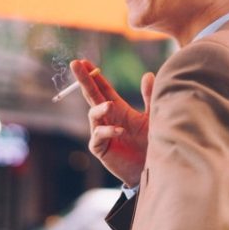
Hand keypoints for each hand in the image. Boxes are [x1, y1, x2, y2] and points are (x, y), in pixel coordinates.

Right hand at [71, 59, 152, 187]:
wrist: (153, 167)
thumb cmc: (152, 142)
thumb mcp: (152, 117)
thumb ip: (149, 97)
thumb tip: (148, 74)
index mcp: (118, 109)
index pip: (102, 88)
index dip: (94, 75)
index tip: (85, 61)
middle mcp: (107, 118)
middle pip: (92, 96)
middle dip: (83, 80)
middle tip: (75, 64)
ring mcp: (102, 133)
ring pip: (93, 115)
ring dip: (100, 109)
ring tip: (110, 106)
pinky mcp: (101, 149)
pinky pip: (98, 136)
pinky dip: (107, 131)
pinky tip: (120, 131)